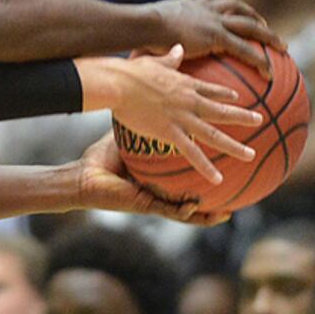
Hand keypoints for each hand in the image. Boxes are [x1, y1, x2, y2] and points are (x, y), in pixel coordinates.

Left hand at [75, 133, 229, 225]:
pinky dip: (186, 213)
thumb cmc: (102, 156)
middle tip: (231, 194)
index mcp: (158, 175)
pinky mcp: (146, 206)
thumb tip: (154, 99)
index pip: (185, 170)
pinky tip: (200, 210)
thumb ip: (144, 121)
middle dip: (212, 194)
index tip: (223, 161)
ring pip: (187, 209)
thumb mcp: (129, 135)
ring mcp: (154, 200)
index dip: (204, 169)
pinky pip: (170, 211)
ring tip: (227, 214)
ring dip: (206, 213)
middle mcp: (160, 189)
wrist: (82, 176)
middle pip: (193, 191)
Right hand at [80, 45, 261, 182]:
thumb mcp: (154, 60)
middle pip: (221, 110)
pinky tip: (218, 179)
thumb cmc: (130, 72)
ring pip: (215, 134)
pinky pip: (193, 153)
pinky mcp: (170, 132)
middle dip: (243, 116)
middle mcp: (189, 101)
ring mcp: (183, 118)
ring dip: (235, 146)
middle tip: (260, 119)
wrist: (119, 84)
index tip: (237, 97)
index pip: (211, 89)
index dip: (225, 94)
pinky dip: (206, 167)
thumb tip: (178, 47)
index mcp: (185, 84)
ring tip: (251, 154)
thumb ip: (170, 58)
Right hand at [152, 0, 283, 77]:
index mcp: (190, 6)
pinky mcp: (216, 36)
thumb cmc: (138, 31)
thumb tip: (145, 56)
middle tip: (266, 27)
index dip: (227, 11)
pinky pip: (244, 49)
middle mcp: (205, 9)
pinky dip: (259, 60)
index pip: (214, 5)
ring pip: (249, 26)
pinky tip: (269, 73)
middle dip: (254, 17)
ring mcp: (213, 21)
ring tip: (282, 47)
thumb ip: (153, 41)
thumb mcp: (148, 32)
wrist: (143, 25)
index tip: (235, 17)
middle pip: (237, 8)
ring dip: (268, 35)